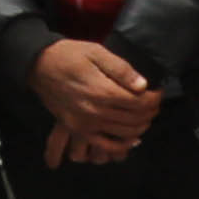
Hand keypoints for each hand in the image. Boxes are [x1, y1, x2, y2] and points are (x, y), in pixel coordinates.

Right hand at [29, 35, 156, 166]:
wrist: (40, 65)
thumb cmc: (70, 55)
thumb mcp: (96, 52)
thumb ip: (121, 69)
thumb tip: (143, 86)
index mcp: (102, 91)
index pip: (139, 102)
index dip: (154, 99)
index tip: (158, 92)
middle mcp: (95, 111)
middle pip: (135, 119)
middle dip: (150, 112)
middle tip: (155, 104)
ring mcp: (86, 124)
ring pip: (125, 133)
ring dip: (141, 126)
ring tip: (145, 116)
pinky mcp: (78, 130)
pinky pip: (105, 146)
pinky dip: (122, 145)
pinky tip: (131, 138)